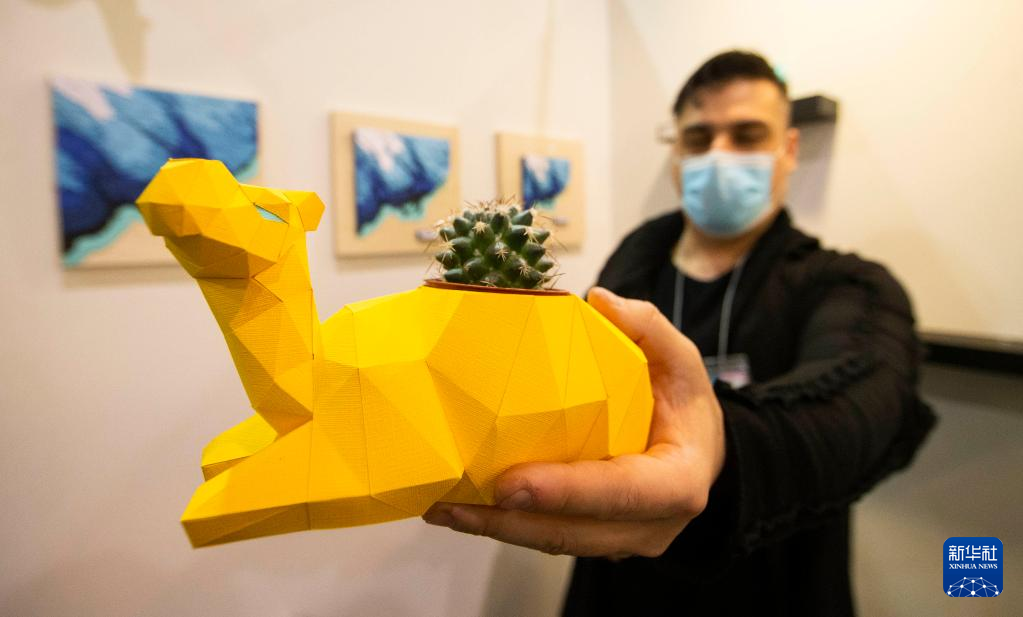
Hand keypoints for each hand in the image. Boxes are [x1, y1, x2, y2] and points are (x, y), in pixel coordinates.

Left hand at [422, 287, 726, 557]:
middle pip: (574, 531)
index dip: (567, 491)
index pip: (622, 492)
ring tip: (442, 508)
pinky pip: (546, 536)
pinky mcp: (593, 539)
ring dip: (495, 528)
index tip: (510, 484)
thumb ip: (648, 327)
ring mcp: (620, 540)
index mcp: (678, 481)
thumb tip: (601, 301)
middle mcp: (650, 525)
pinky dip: (502, 524)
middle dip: (511, 520)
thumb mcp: (681, 361)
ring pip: (553, 541)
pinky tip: (459, 509)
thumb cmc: (685, 406)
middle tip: (455, 503)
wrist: (700, 453)